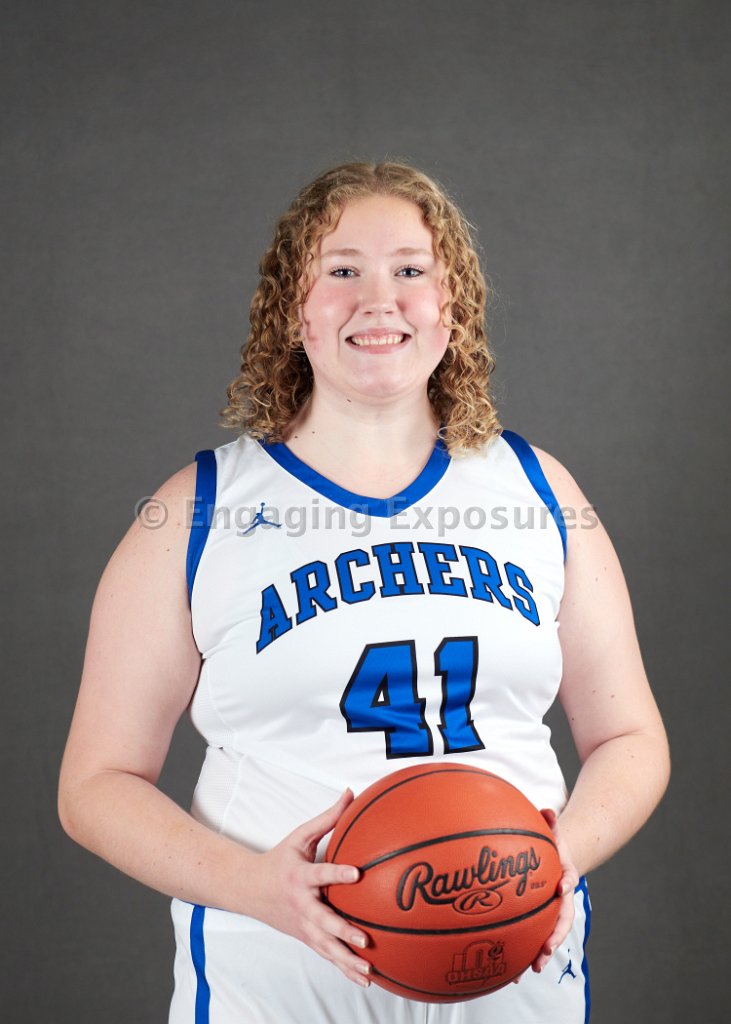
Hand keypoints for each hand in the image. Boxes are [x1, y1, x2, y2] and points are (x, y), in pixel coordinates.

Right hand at [250, 789, 370, 986]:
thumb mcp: (299, 836)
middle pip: (323, 920)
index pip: (321, 873)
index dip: (338, 874)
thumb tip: (351, 793)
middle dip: (343, 931)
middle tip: (364, 938)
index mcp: (301, 876)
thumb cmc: (279, 860)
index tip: (356, 873)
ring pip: (326, 946)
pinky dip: (344, 968)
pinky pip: (327, 955)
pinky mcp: (307, 938)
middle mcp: (302, 904)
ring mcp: (303, 925)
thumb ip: (328, 818)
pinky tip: (364, 978)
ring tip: (368, 968)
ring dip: (346, 958)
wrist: (249, 889)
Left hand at [531, 808, 578, 972]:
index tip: (563, 889)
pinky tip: (509, 970)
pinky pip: (530, 936)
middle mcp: (560, 898)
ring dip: (541, 952)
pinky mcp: (536, 919)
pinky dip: (521, 952)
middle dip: (555, 935)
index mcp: (564, 875)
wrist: (552, 857)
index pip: (569, 880)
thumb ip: (549, 820)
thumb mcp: (550, 830)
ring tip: (531, 969)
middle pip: (561, 919)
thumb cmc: (548, 843)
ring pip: (548, 934)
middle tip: (547, 948)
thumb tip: (547, 809)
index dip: (567, 884)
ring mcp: (550, 911)